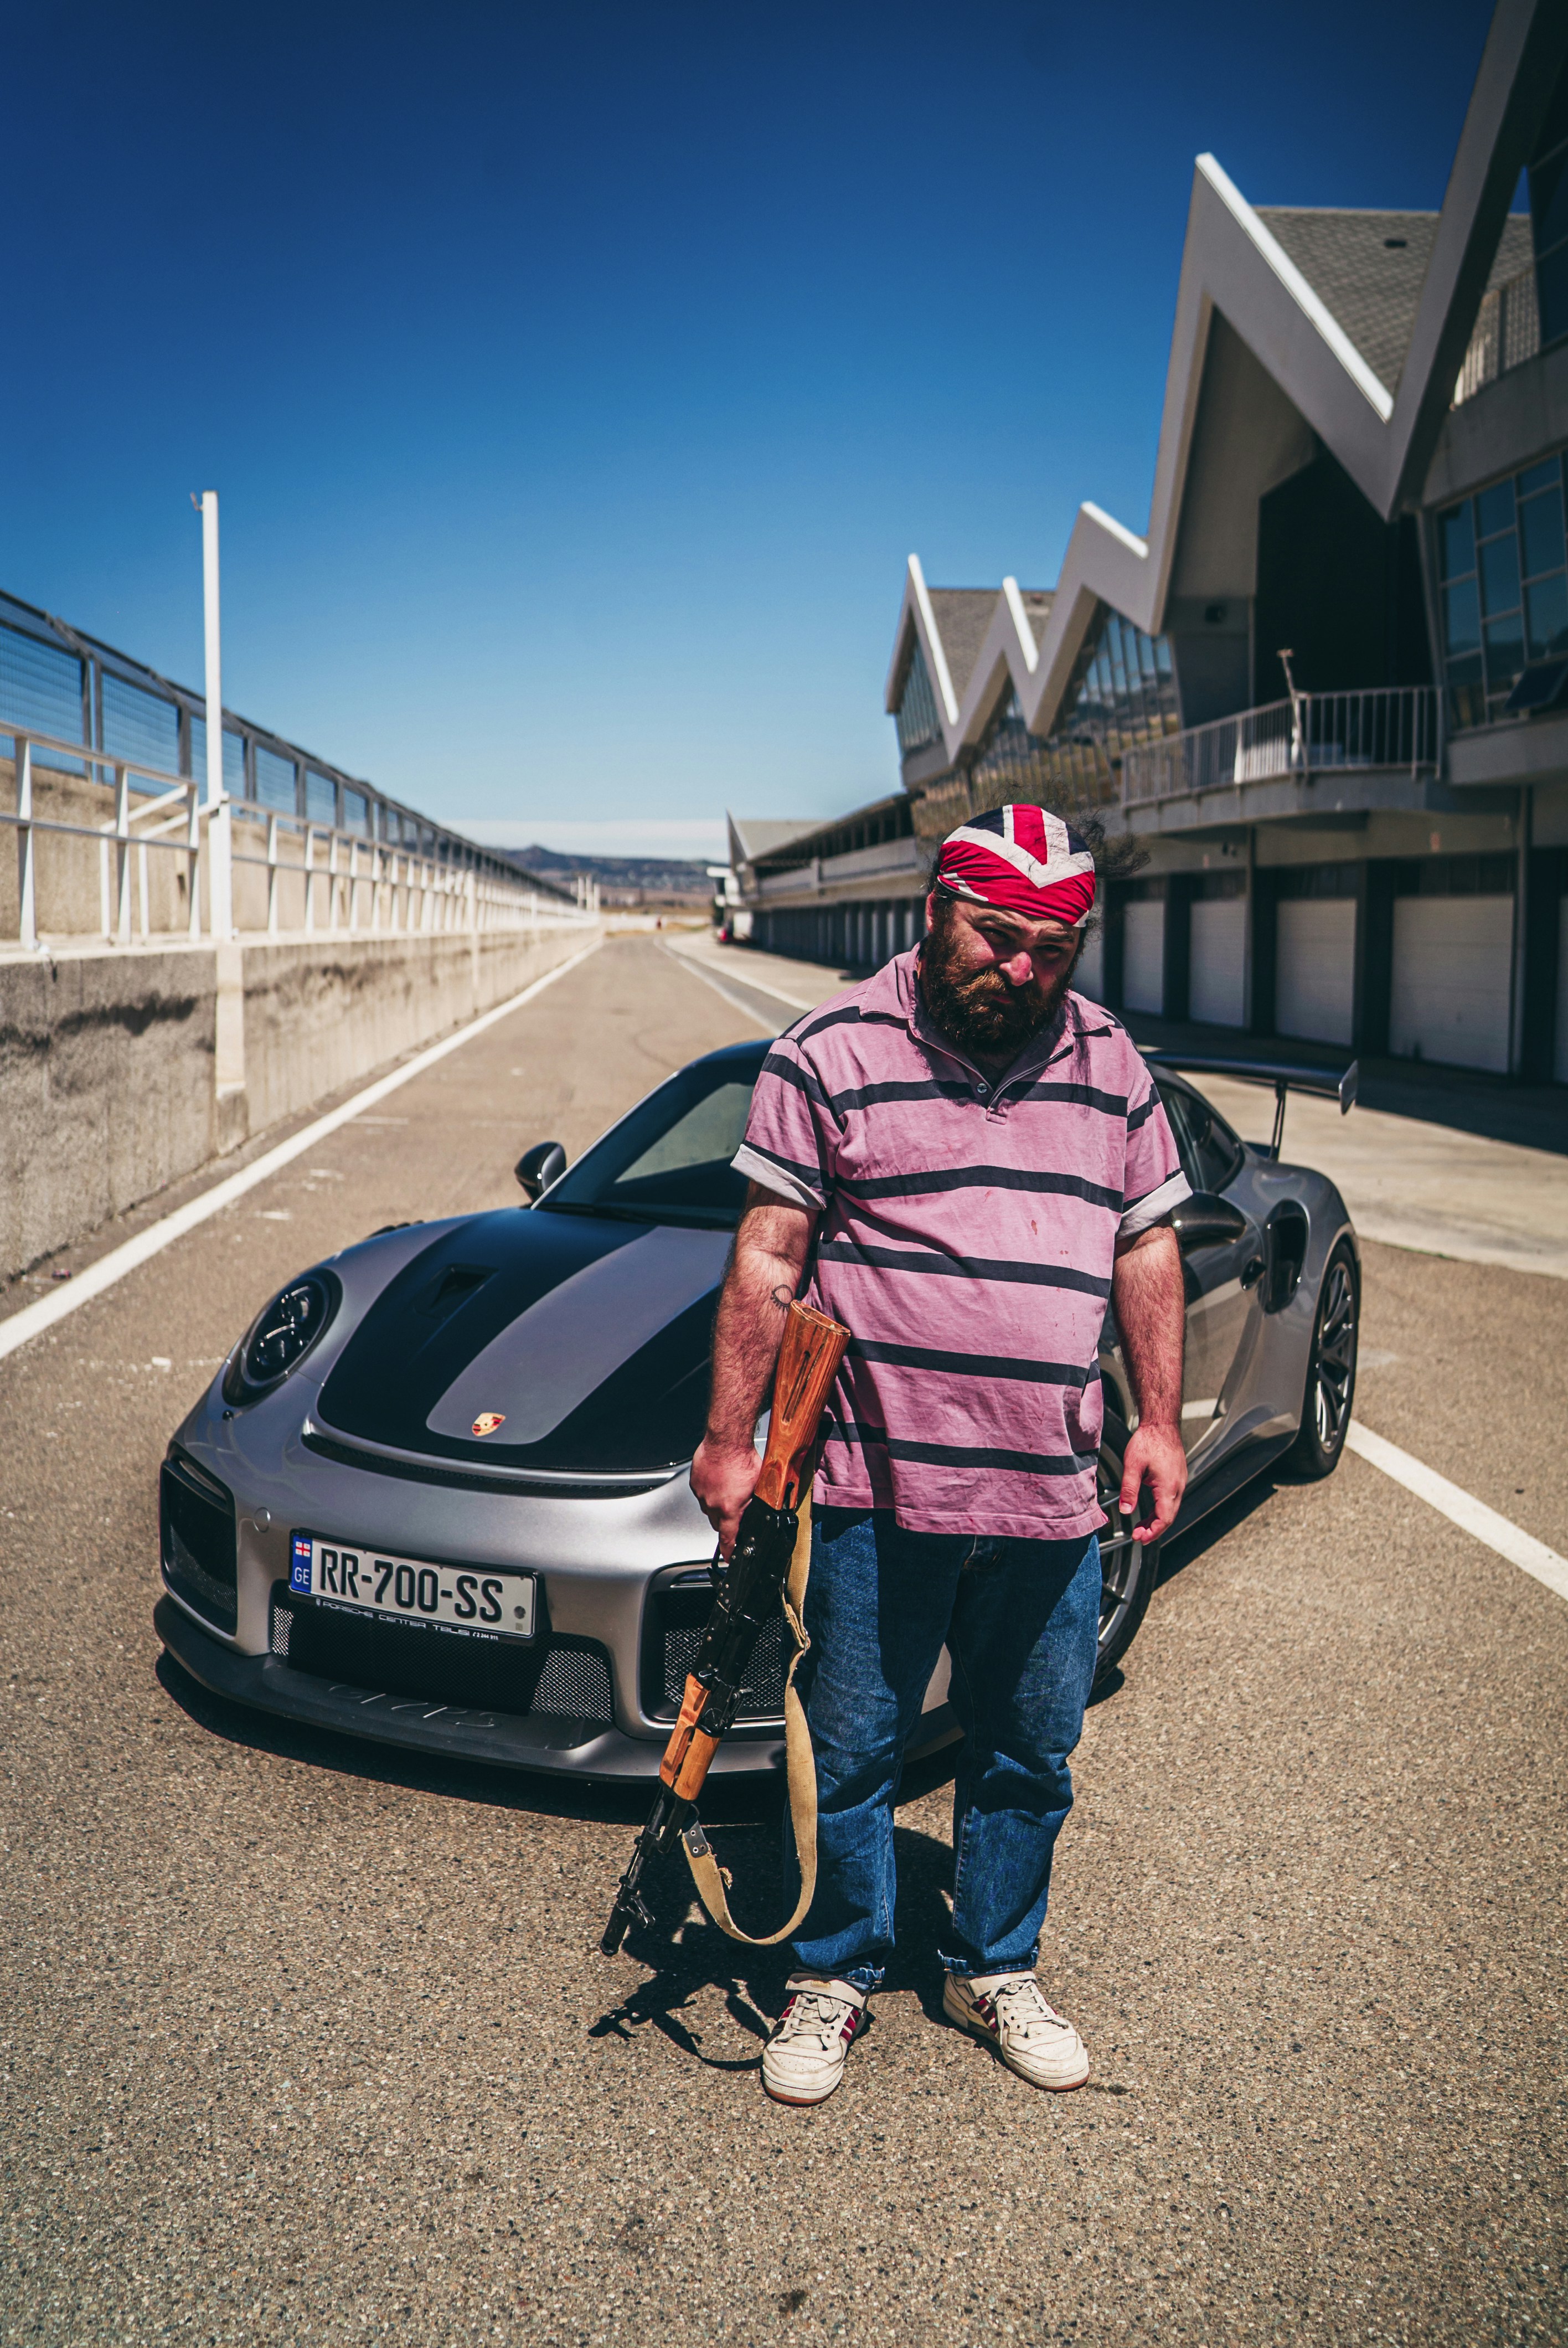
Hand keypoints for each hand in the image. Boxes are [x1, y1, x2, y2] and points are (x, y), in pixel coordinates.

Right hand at [690, 1436, 761, 1558]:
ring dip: (717, 1503)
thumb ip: (753, 1504)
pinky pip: (702, 1493)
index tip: (729, 1557)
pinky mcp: (695, 1482)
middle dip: (725, 1520)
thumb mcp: (758, 1487)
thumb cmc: (743, 1459)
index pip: (727, 1538)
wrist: (726, 1440)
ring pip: (708, 1507)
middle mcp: (712, 1504)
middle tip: (734, 1509)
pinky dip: (709, 1490)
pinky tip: (719, 1479)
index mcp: (729, 1509)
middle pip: (717, 1522)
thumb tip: (756, 1513)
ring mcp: (701, 1493)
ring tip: (727, 1488)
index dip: (729, 1550)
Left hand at [1119, 1420, 1186, 1544]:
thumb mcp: (1133, 1465)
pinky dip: (1160, 1510)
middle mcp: (1177, 1487)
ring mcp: (1179, 1483)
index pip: (1164, 1519)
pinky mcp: (1177, 1478)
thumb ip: (1129, 1490)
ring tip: (1141, 1528)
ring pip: (1170, 1510)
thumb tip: (1125, 1511)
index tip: (1139, 1538)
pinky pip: (1170, 1500)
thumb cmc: (1148, 1441)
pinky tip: (1149, 1513)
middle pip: (1168, 1517)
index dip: (1152, 1532)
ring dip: (1156, 1521)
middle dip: (1153, 1530)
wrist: (1162, 1424)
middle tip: (1137, 1537)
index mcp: (1168, 1487)